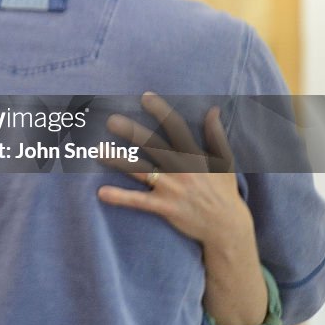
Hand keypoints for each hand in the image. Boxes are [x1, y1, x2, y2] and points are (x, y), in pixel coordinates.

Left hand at [96, 93, 253, 244]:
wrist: (227, 228)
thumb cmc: (224, 192)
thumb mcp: (225, 162)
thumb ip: (216, 135)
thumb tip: (213, 109)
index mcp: (194, 156)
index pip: (176, 128)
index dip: (162, 111)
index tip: (145, 96)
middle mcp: (181, 169)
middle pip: (153, 146)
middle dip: (132, 133)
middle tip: (111, 120)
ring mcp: (172, 188)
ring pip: (141, 171)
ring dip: (119, 161)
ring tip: (98, 151)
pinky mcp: (165, 207)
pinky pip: (139, 201)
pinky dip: (121, 197)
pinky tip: (101, 193)